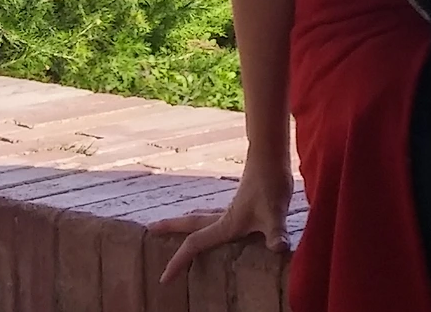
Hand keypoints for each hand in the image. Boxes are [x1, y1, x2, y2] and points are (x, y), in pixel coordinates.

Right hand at [150, 154, 292, 284]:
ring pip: (203, 217)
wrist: (272, 154)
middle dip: (171, 227)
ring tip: (176, 224)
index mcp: (226, 223)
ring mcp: (233, 207)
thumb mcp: (275, 211)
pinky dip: (206, 218)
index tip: (164, 278)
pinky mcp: (243, 202)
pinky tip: (215, 217)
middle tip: (151, 228)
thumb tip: (279, 248)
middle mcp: (225, 216)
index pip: (196, 243)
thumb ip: (275, 232)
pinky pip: (217, 214)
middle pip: (192, 224)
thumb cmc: (271, 182)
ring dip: (187, 222)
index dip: (179, 261)